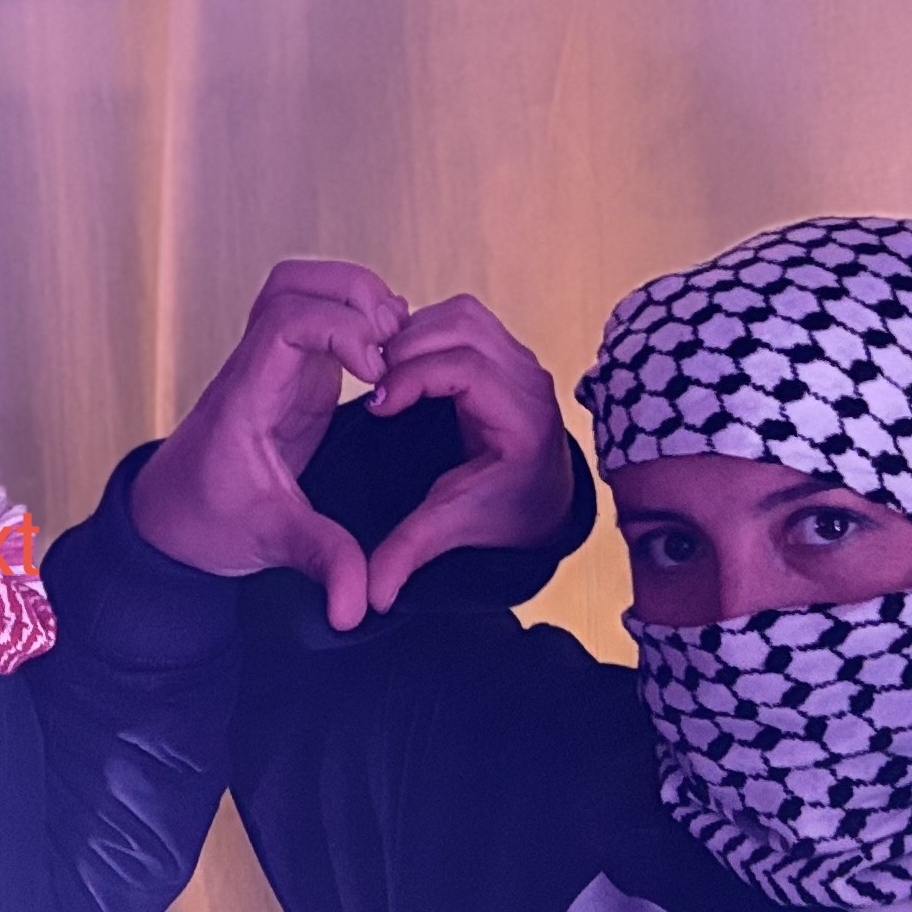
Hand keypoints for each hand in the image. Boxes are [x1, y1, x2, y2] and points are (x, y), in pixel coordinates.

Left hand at [132, 259, 409, 630]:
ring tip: (392, 347)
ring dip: (354, 299)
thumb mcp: (272, 543)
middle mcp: (254, 367)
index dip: (339, 328)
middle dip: (351, 293)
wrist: (174, 519)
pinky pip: (320, 317)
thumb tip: (357, 609)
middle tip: (390, 342)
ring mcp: (270, 364)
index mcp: (246, 396)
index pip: (284, 321)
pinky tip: (385, 361)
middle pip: (291, 282)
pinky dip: (355, 320)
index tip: (376, 371)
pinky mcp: (289, 372)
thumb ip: (320, 564)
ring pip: (303, 289)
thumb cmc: (209, 522)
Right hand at [355, 294, 580, 614]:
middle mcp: (528, 381)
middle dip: (407, 348)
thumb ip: (409, 553)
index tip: (377, 404)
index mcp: (522, 421)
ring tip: (385, 370)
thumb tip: (371, 597)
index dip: (414, 378)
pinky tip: (403, 363)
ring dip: (416, 333)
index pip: (466, 368)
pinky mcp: (505, 350)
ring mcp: (519, 360)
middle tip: (372, 381)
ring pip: (463, 314)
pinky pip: (463, 318)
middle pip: (463, 327)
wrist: (540, 500)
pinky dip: (426, 329)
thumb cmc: (503, 510)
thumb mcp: (453, 528)